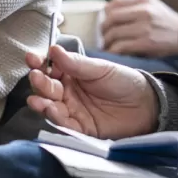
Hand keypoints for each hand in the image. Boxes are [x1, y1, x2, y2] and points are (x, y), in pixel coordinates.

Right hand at [25, 45, 158, 138]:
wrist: (146, 104)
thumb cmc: (124, 81)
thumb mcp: (100, 68)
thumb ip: (76, 63)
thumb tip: (54, 49)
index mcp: (72, 74)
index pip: (50, 68)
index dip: (39, 63)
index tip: (31, 58)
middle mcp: (68, 92)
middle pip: (47, 88)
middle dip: (39, 82)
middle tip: (36, 76)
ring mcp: (72, 110)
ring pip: (50, 106)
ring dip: (41, 102)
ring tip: (37, 98)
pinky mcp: (80, 128)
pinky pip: (64, 124)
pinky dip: (55, 118)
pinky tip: (50, 109)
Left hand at [100, 0, 177, 55]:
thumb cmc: (167, 22)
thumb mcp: (153, 4)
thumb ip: (134, 4)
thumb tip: (108, 10)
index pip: (115, 2)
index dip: (106, 12)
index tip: (105, 21)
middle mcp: (144, 11)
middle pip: (111, 18)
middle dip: (103, 29)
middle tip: (103, 37)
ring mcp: (145, 27)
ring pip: (114, 33)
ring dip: (106, 42)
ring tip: (107, 47)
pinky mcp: (146, 43)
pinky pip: (121, 46)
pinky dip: (113, 51)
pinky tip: (114, 53)